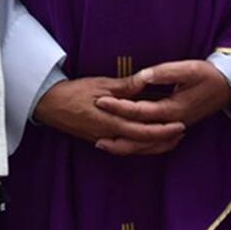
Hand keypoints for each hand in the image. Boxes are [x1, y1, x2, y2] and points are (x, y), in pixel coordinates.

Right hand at [34, 75, 182, 153]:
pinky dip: (138, 147)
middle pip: (142, 143)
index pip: (143, 130)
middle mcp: (109, 135)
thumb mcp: (100, 84)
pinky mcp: (99, 140)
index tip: (180, 124)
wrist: (49, 104)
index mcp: (111, 121)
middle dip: (163, 140)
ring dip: (153, 146)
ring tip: (170, 140)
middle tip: (181, 133)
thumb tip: (146, 80)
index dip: (163, 129)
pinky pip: (124, 148)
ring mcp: (104, 140)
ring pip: (134, 149)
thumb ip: (125, 86)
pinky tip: (146, 143)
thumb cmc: (74, 92)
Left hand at [92, 60, 230, 155]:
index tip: (100, 101)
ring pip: (147, 145)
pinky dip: (139, 148)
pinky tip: (126, 145)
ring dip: (125, 147)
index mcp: (174, 108)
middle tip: (93, 133)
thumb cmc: (209, 74)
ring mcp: (176, 129)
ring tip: (102, 145)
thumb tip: (144, 76)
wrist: (229, 87)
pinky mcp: (176, 129)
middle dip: (116, 134)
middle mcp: (173, 123)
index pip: (140, 111)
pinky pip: (154, 145)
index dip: (119, 107)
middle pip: (140, 136)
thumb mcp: (189, 68)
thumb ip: (165, 72)